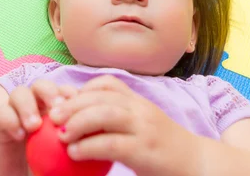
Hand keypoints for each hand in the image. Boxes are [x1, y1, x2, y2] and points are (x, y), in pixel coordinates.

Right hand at [0, 80, 77, 175]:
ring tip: (34, 126)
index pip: (64, 91)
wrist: (12, 174)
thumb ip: (76, 145)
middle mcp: (34, 104)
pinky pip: (2, 113)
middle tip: (58, 108)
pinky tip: (19, 135)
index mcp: (54, 108)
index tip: (81, 107)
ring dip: (28, 105)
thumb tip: (98, 148)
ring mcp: (15, 110)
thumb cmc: (44, 165)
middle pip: (42, 84)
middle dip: (51, 92)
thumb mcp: (64, 156)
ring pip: (19, 92)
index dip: (72, 94)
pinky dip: (11, 120)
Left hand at [48, 75, 200, 175]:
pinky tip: (74, 152)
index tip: (63, 102)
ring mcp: (145, 128)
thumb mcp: (140, 127)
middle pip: (101, 97)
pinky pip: (112, 144)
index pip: (107, 83)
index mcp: (138, 102)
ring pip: (105, 114)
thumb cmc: (162, 149)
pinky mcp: (145, 150)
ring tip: (60, 133)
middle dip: (72, 104)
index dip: (81, 90)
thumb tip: (76, 118)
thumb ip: (115, 120)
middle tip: (52, 115)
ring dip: (78, 122)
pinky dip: (89, 146)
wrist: (197, 165)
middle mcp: (141, 110)